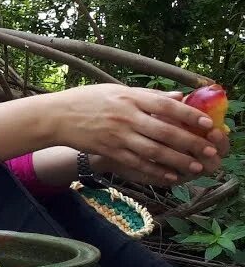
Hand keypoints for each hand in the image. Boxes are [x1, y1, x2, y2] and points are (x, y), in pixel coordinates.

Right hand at [94, 91, 229, 185]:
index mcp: (130, 98)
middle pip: (164, 132)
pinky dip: (155, 171)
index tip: (207, 123)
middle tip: (210, 151)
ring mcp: (117, 136)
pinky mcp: (109, 150)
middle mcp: (125, 117)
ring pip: (153, 151)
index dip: (189, 115)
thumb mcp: (116, 90)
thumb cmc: (87, 100)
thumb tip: (179, 98)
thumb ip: (148, 95)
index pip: (166, 106)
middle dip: (190, 143)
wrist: (56, 116)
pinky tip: (170, 175)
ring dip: (177, 161)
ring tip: (196, 167)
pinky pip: (136, 163)